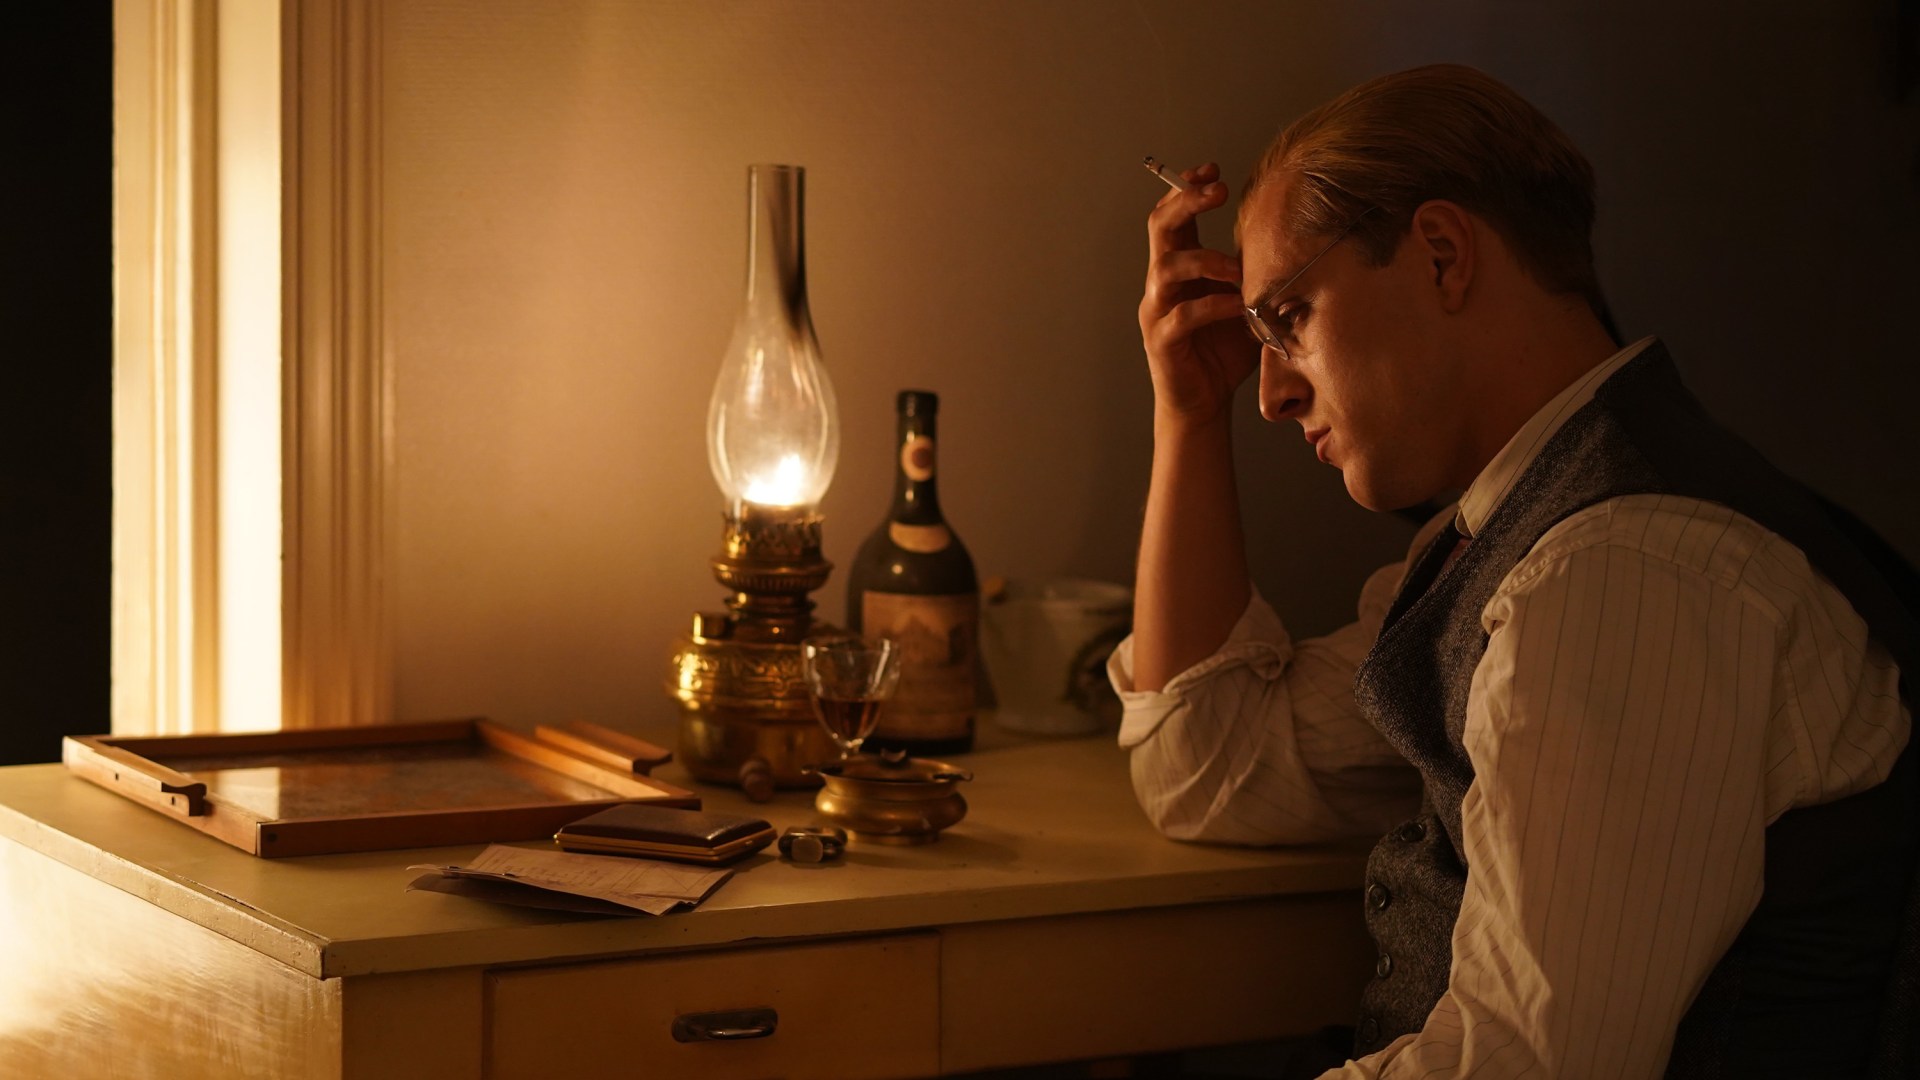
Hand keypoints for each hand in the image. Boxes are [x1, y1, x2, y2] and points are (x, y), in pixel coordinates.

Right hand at [1137, 162, 1257, 423]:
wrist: (1203, 404)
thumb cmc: (1223, 352)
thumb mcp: (1244, 302)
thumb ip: (1254, 272)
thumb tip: (1292, 238)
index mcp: (1178, 268)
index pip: (1171, 215)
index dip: (1187, 188)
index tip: (1213, 171)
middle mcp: (1161, 283)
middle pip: (1159, 226)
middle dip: (1187, 201)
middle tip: (1218, 190)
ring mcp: (1157, 311)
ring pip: (1166, 267)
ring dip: (1206, 259)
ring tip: (1237, 269)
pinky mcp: (1162, 341)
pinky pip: (1183, 315)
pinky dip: (1213, 305)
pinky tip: (1238, 307)